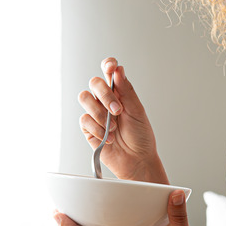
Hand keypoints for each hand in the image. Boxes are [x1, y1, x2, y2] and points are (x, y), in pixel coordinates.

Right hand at [79, 57, 166, 182]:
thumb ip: (126, 91)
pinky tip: (108, 137)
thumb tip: (118, 70)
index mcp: (120, 92)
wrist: (136, 160)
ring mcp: (96, 113)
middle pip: (94, 83)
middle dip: (105, 95)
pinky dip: (98, 129)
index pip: (109, 72)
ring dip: (100, 113)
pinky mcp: (88, 127)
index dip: (108, 65)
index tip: (111, 67)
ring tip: (114, 127)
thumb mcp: (137, 111)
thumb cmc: (140, 136)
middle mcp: (106, 100)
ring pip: (85, 98)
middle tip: (118, 110)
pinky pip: (84, 120)